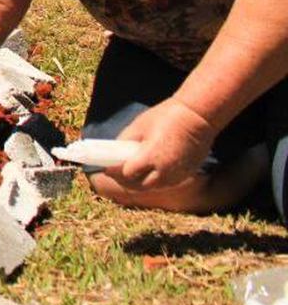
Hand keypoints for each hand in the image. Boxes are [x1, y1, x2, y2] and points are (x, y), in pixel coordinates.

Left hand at [101, 98, 216, 191]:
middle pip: (138, 186)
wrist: (198, 117)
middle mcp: (164, 170)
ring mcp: (177, 175)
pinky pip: (166, 184)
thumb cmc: (166, 117)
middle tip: (115, 174)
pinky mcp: (186, 175)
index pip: (127, 173)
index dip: (115, 171)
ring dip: (139, 183)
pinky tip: (148, 174)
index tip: (107, 168)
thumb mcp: (139, 126)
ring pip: (153, 187)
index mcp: (150, 156)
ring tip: (130, 176)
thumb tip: (114, 151)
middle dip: (124, 181)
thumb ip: (125, 141)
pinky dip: (155, 181)